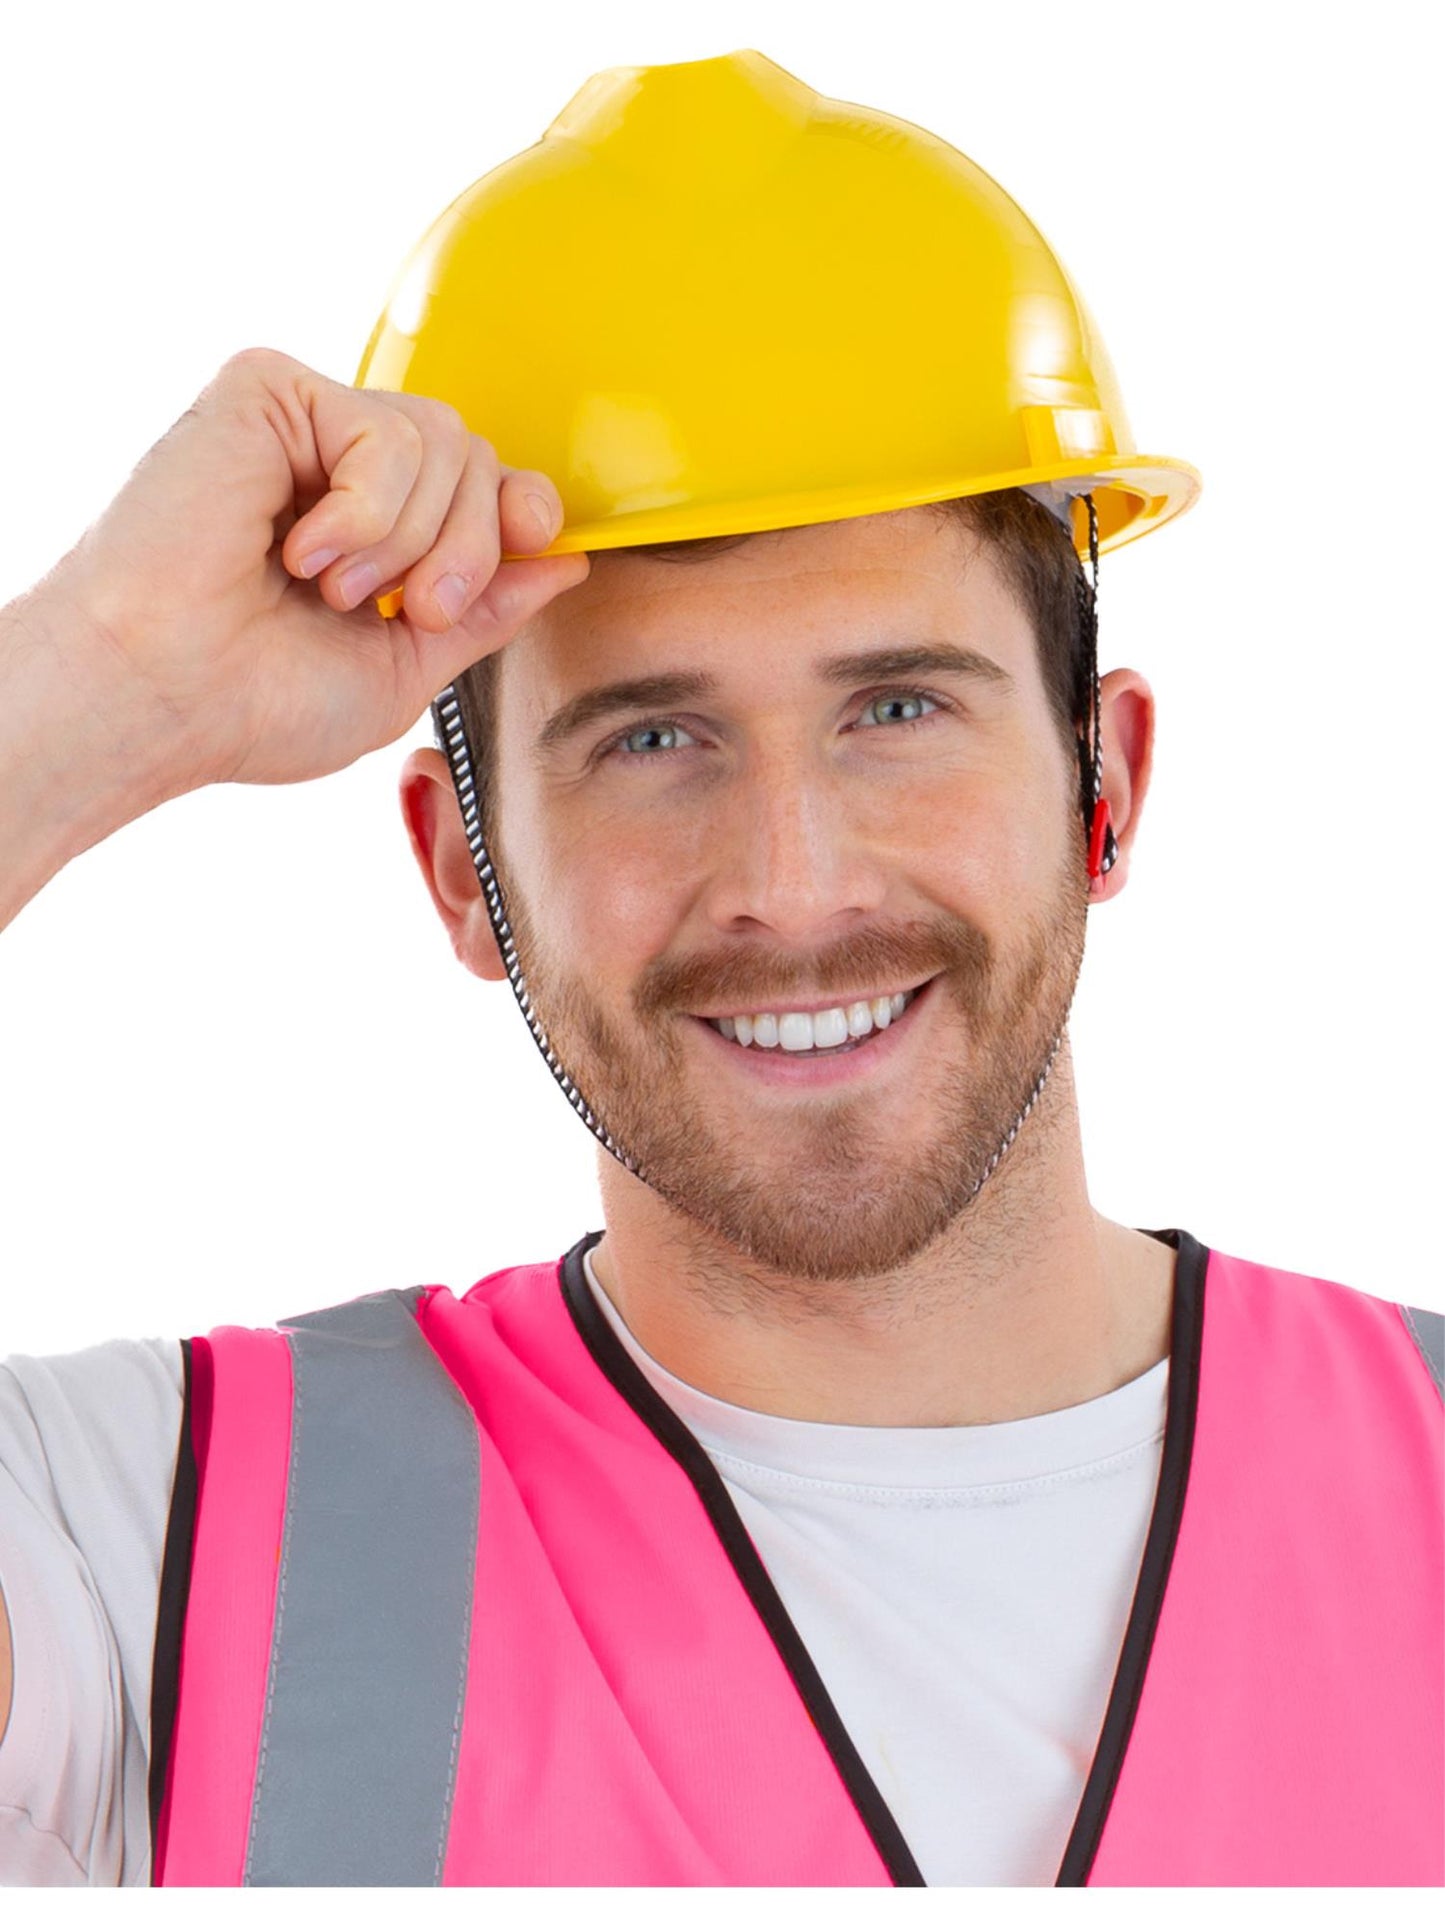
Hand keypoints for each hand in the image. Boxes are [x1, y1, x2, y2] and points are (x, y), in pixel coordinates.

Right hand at [44, 346, 588, 795]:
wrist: (164, 699)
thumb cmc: (254, 702)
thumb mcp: (408, 668)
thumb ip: (488, 609)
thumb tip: (566, 557)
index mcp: (373, 528)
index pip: (485, 482)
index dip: (523, 509)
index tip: (532, 545)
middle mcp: (339, 467)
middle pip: (476, 457)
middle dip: (465, 550)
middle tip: (403, 612)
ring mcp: (303, 423)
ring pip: (443, 439)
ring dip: (407, 541)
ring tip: (331, 589)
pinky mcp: (266, 390)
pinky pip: (381, 427)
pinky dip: (363, 510)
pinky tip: (300, 550)